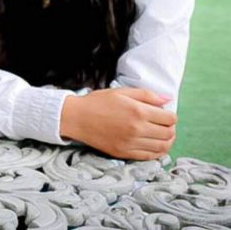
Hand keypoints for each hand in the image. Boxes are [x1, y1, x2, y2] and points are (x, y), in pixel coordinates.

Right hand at [60, 88, 176, 160]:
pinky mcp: (124, 153)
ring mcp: (131, 143)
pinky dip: (157, 152)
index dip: (171, 116)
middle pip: (168, 133)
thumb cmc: (97, 102)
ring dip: (167, 141)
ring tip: (162, 135)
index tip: (165, 114)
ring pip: (162, 147)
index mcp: (138, 111)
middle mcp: (137, 129)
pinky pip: (149, 156)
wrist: (76, 118)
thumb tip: (167, 99)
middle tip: (164, 125)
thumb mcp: (121, 91)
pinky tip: (154, 145)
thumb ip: (146, 94)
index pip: (169, 118)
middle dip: (170, 128)